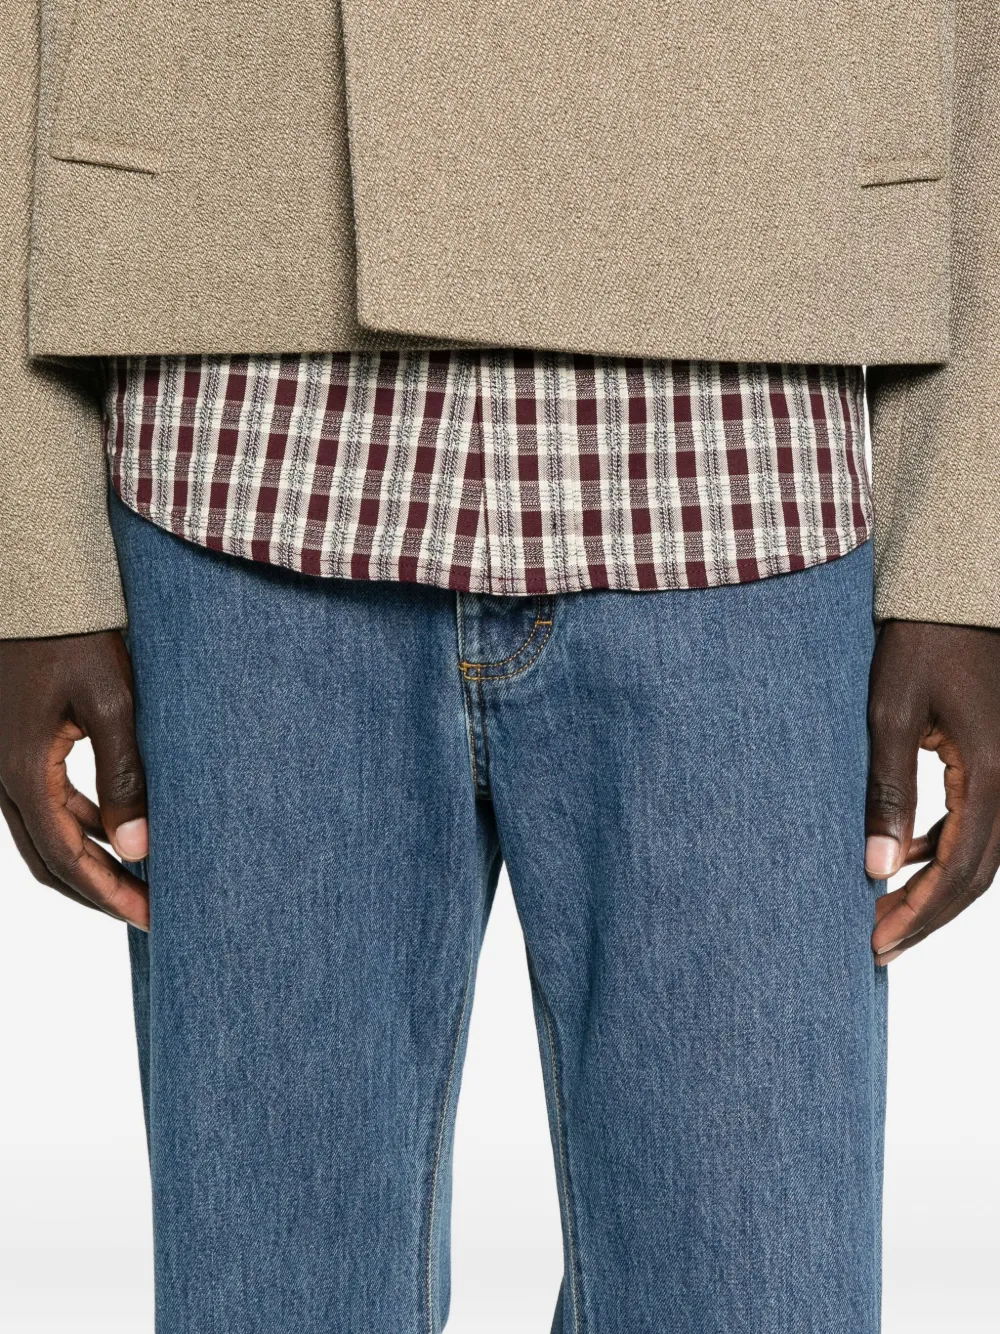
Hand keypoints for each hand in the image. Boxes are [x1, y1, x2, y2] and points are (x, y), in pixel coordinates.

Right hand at [0, 631, 148, 928]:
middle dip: (99, 891)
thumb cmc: (74, 637)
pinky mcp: (17, 747)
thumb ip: (124, 775)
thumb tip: (138, 848)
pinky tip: (119, 825)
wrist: (34, 591)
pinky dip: (82, 824)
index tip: (151, 917)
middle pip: (49, 859)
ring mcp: (6, 763)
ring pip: (45, 834)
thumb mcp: (111, 702)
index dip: (109, 894)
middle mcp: (5, 776)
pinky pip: (46, 803)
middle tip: (149, 911)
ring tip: (141, 876)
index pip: (67, 859)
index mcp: (25, 773)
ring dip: (91, 859)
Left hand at [865, 620, 999, 963]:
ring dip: (938, 887)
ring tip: (886, 911)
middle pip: (978, 873)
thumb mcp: (889, 714)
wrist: (954, 592)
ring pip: (984, 853)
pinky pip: (982, 822)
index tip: (878, 944)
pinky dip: (947, 849)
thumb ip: (886, 791)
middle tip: (879, 945)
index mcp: (990, 771)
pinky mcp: (998, 759)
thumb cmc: (918, 644)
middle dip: (929, 914)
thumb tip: (878, 867)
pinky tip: (909, 855)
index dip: (921, 914)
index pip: (960, 869)